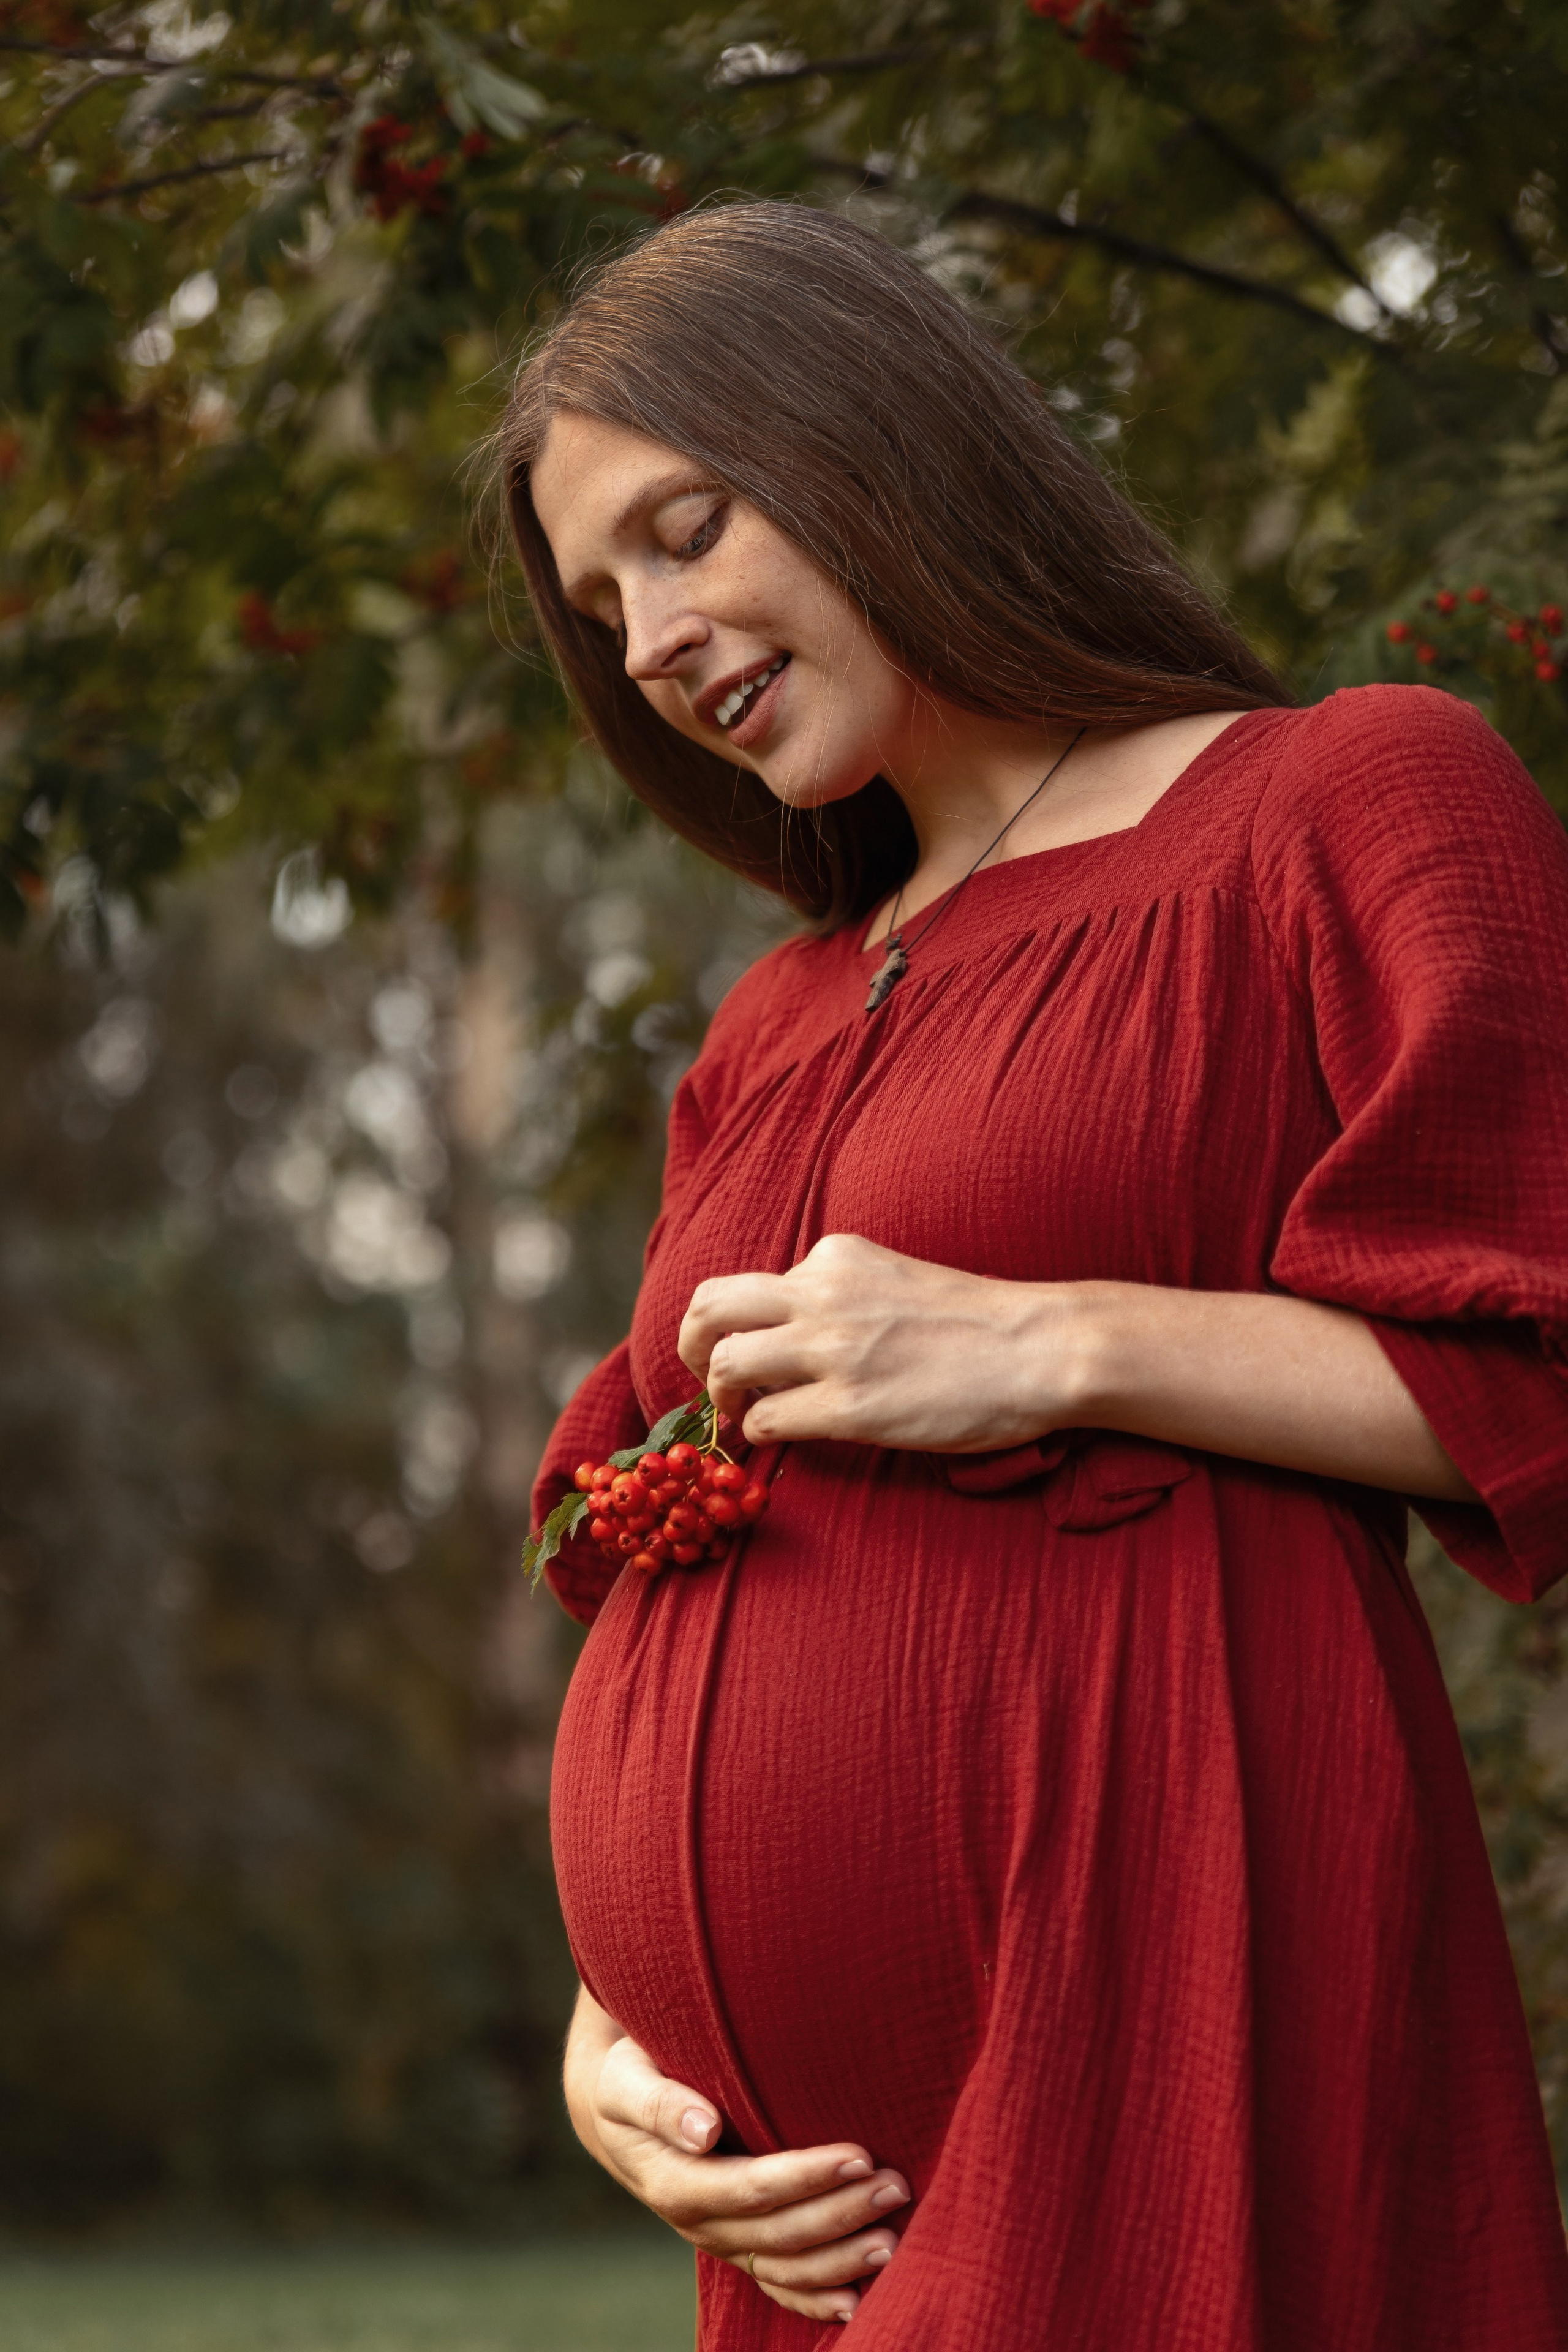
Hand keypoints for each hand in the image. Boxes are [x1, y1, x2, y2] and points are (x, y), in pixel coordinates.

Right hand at [565, 1987, 908, 2324]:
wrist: (614, 2111)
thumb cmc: (627, 2078)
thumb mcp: (626, 2081)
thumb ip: (660, 2103)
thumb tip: (703, 2128)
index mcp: (675, 2182)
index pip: (753, 2187)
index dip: (807, 2177)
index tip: (859, 2155)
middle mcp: (699, 2222)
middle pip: (779, 2232)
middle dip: (842, 2213)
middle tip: (896, 2187)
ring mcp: (720, 2239)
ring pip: (785, 2267)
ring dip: (842, 2259)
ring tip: (895, 2239)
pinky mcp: (735, 2244)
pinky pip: (776, 2283)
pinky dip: (815, 2297)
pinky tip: (856, 2299)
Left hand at [679, 1231, 1084, 1452]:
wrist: (1040, 1348)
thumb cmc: (979, 1322)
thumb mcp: (895, 1277)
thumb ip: (841, 1292)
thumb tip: (793, 1330)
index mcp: (834, 1257)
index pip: (746, 1284)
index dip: (729, 1324)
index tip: (742, 1352)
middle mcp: (821, 1294)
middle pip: (708, 1309)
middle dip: (690, 1348)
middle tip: (705, 1381)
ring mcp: (832, 1350)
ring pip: (724, 1364)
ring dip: (718, 1397)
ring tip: (740, 1415)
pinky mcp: (848, 1407)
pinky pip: (765, 1420)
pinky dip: (757, 1434)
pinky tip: (778, 1439)